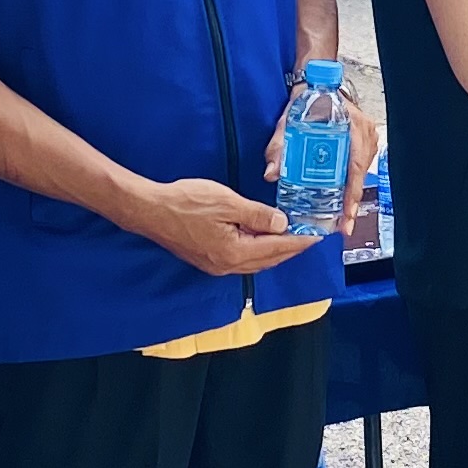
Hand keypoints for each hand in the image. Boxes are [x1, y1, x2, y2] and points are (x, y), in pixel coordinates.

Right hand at [131, 175, 312, 276]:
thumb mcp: (227, 202)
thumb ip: (257, 215)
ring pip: (256, 262)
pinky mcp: (208, 260)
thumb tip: (282, 224)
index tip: (317, 236)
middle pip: (269, 260)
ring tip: (292, 239)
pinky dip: (258, 252)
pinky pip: (243, 260)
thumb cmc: (185, 202)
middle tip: (310, 237)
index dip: (299, 241)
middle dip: (291, 249)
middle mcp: (228, 265)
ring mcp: (217, 265)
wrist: (149, 210)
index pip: (277, 248)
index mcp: (235, 252)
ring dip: (275, 252)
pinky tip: (262, 241)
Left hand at [269, 89, 387, 229]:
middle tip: (343, 225)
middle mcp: (365, 133)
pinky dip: (352, 184)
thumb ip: (279, 146)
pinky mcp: (364, 142)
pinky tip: (343, 200)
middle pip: (361, 174)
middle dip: (352, 202)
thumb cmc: (307, 99)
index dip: (352, 192)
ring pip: (362, 173)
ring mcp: (367, 138)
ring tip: (342, 218)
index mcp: (352, 126)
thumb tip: (272, 172)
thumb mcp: (289, 120)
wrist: (316, 83)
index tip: (347, 212)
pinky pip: (360, 167)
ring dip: (352, 195)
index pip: (356, 166)